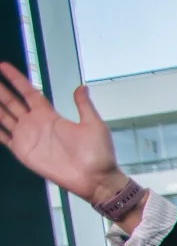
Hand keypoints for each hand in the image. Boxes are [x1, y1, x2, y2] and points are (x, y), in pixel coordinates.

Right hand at [0, 64, 121, 204]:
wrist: (95, 179)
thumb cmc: (98, 154)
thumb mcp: (94, 125)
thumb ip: (83, 105)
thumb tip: (82, 87)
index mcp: (50, 115)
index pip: (28, 93)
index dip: (16, 80)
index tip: (3, 66)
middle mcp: (35, 124)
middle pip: (12, 102)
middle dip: (0, 90)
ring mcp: (28, 137)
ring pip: (4, 116)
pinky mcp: (23, 152)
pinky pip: (3, 137)